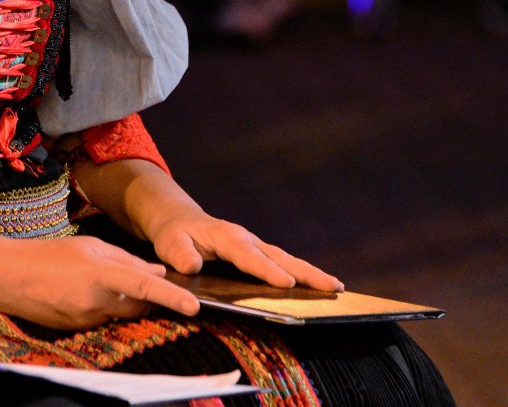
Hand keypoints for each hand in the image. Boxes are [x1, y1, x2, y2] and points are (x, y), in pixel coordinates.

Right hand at [0, 235, 204, 330]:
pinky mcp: (79, 329)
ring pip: (121, 313)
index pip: (146, 285)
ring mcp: (88, 318)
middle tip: (142, 278)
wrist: (10, 277)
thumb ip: (126, 260)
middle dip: (147, 295)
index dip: (172, 297)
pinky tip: (82, 292)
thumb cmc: (49, 254)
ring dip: (122, 300)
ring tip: (95, 280)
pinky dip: (103, 307)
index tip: (194, 306)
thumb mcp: (90, 247)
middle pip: (139, 305)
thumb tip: (158, 270)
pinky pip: (103, 319)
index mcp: (101, 273)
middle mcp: (98, 300)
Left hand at [148, 210, 342, 292]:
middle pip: (280, 257)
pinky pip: (283, 264)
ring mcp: (255, 245)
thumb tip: (193, 266)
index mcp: (227, 237)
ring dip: (311, 274)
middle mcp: (247, 239)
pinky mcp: (259, 253)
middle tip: (332, 286)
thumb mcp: (169, 243)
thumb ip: (180, 254)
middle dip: (306, 272)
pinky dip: (302, 274)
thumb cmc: (174, 234)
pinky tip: (319, 287)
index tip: (287, 284)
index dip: (268, 270)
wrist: (178, 219)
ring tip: (337, 288)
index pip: (249, 257)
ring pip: (287, 260)